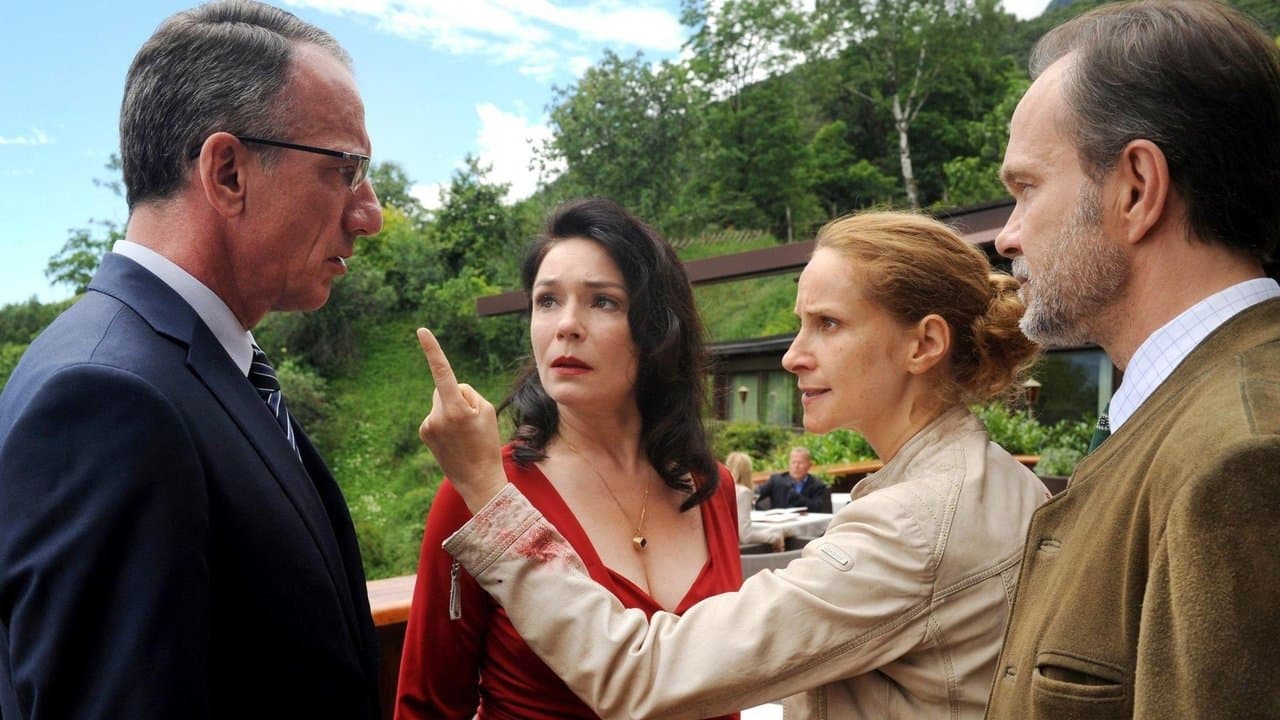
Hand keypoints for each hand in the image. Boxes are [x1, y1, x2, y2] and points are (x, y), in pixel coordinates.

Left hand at [415, 328, 507, 511]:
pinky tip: (454, 439)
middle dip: (456, 396)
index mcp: (455, 408)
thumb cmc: (487, 444)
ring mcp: (427, 425)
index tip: (421, 331)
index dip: (432, 350)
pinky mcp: (424, 433)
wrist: (477, 480)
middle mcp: (436, 415)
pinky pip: (436, 416)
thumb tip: (450, 388)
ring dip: (451, 410)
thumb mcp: (487, 412)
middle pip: (445, 388)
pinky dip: (445, 421)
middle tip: (471, 422)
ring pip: (441, 402)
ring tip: (463, 434)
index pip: (443, 372)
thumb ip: (467, 393)